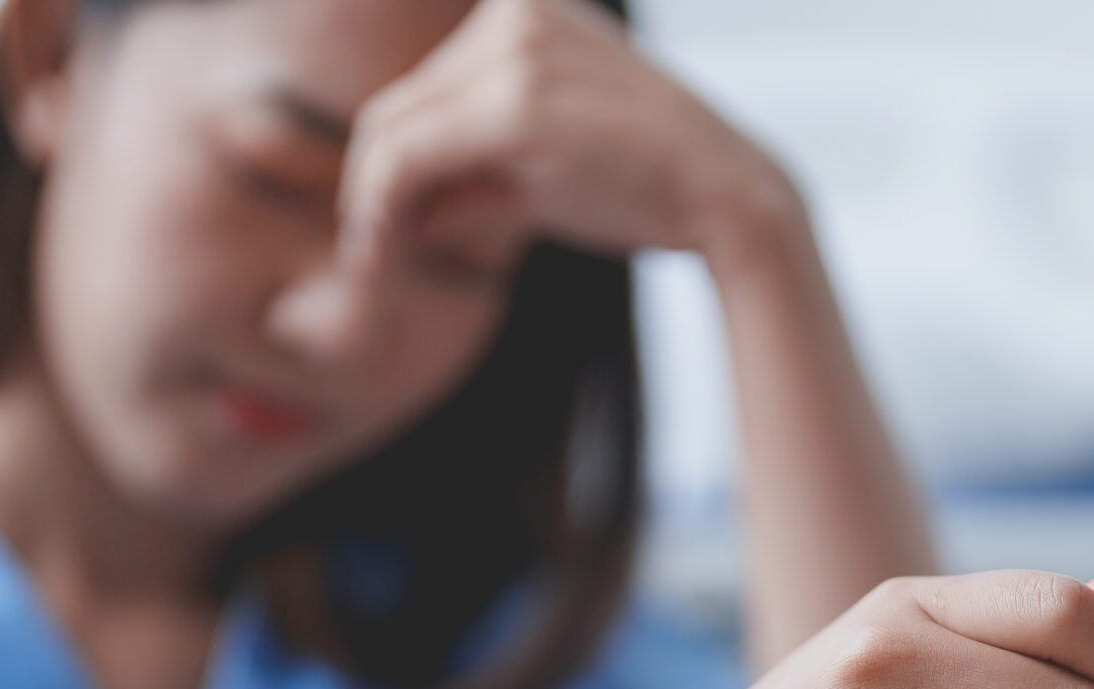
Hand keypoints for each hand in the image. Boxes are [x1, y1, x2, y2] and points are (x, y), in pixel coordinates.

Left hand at [337, 0, 794, 275]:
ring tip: (373, 259)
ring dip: (371, 199)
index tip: (376, 227)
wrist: (728, 199)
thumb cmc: (644, 188)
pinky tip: (382, 248)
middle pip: (397, 104)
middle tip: (365, 251)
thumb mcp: (541, 172)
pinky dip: (382, 203)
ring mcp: (516, 47)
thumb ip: (468, 177)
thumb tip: (392, 214)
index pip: (422, 89)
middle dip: (372, 182)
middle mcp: (515, 10)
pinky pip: (409, 154)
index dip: (387, 162)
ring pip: (392, 128)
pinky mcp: (516, 102)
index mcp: (525, 12)